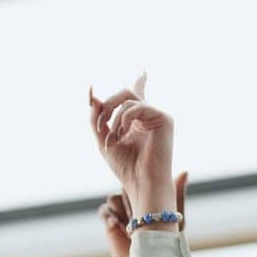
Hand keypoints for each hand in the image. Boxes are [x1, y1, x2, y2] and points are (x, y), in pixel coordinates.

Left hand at [89, 74, 175, 222]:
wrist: (142, 184)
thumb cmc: (126, 167)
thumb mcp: (103, 140)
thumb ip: (96, 118)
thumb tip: (92, 95)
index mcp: (138, 121)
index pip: (138, 96)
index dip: (140, 81)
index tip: (144, 72)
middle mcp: (149, 116)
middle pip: (125, 92)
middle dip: (107, 105)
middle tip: (100, 125)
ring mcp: (158, 116)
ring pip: (128, 97)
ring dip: (112, 116)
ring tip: (113, 138)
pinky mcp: (164, 119)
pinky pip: (137, 106)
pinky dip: (124, 118)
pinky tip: (122, 134)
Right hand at [99, 173, 186, 256]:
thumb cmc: (167, 243)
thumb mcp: (175, 216)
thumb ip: (178, 194)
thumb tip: (184, 171)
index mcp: (151, 199)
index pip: (140, 182)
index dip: (140, 188)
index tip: (146, 202)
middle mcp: (135, 204)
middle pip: (124, 188)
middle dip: (129, 199)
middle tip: (137, 215)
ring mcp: (122, 214)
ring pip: (113, 198)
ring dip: (120, 208)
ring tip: (129, 222)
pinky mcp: (111, 226)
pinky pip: (104, 211)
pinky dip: (108, 216)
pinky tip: (116, 224)